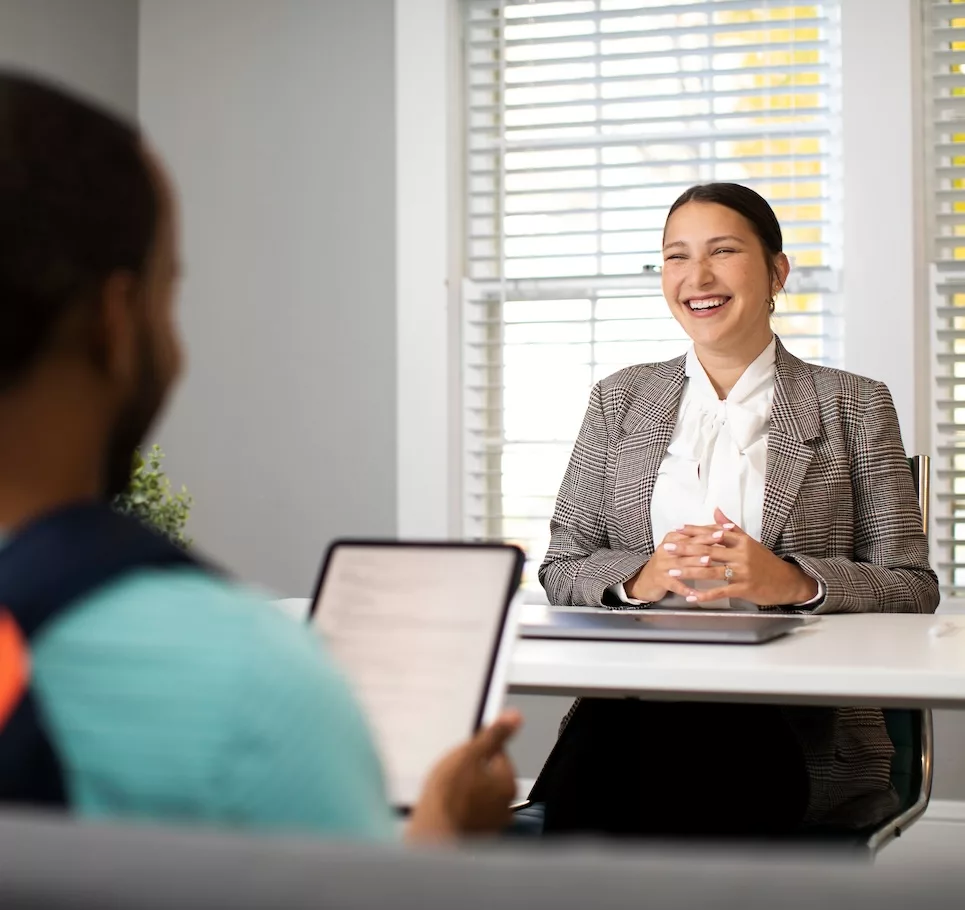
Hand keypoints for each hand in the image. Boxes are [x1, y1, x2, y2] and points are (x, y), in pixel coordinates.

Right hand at [406, 710, 521, 842]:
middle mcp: (505, 807)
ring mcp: (491, 826)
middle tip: (451, 772)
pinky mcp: (476, 838)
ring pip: (480, 797)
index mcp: (507, 783)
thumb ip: (493, 735)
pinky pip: (470, 816)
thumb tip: (515, 717)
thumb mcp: (469, 754)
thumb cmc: (447, 796)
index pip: (499, 754)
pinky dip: (461, 810)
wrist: (429, 837)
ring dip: (467, 791)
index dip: (478, 750)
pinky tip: (446, 808)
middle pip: (490, 777)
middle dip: (473, 772)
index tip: (462, 753)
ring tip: (446, 791)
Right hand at [625, 525, 730, 601]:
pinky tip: (697, 594)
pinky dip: (687, 589)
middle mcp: (666, 550)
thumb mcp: (679, 548)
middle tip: (721, 538)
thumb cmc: (668, 563)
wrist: (645, 581)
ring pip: (682, 563)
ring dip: (696, 563)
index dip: (710, 530)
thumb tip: (718, 527)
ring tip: (710, 562)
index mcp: (672, 540)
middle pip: (688, 545)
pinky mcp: (661, 581)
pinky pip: (676, 585)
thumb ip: (697, 539)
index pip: (693, 532)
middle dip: (706, 541)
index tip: (726, 528)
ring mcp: (663, 566)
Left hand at [674, 508, 817, 605]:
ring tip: (671, 570)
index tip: (677, 530)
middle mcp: (741, 555)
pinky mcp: (743, 588)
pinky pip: (720, 591)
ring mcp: (742, 572)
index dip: (694, 531)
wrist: (786, 581)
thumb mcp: (749, 542)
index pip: (713, 533)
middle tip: (666, 548)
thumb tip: (716, 510)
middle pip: (707, 550)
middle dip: (684, 549)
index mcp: (741, 541)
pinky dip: (704, 595)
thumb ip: (731, 527)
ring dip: (689, 571)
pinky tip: (691, 596)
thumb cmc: (765, 561)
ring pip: (710, 571)